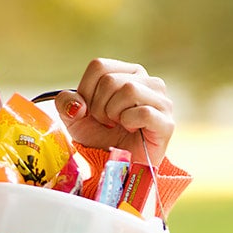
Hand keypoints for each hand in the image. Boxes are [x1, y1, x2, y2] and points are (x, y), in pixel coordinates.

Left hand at [55, 58, 175, 163]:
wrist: (118, 165)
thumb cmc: (100, 137)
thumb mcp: (74, 118)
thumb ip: (66, 103)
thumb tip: (77, 104)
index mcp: (128, 73)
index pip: (99, 66)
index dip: (86, 90)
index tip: (91, 109)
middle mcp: (148, 81)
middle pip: (110, 80)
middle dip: (98, 106)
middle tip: (107, 122)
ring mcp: (161, 100)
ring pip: (129, 90)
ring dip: (113, 114)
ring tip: (118, 125)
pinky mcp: (167, 122)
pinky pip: (143, 112)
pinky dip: (129, 123)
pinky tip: (132, 130)